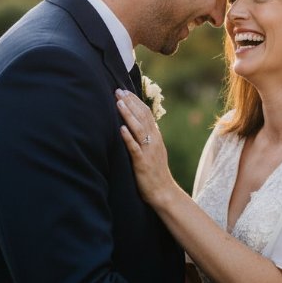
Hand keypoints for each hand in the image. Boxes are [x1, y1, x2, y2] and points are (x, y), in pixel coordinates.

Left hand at [116, 89, 177, 205]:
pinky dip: (128, 137)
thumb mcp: (153, 151)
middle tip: (118, 91)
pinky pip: (134, 148)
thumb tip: (136, 125)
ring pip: (138, 129)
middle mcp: (154, 141)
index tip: (125, 91)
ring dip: (128, 115)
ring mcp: (148, 151)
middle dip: (130, 103)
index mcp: (156, 137)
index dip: (136, 101)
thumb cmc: (155, 172)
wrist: (163, 192)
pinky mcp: (142, 162)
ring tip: (118, 103)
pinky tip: (121, 129)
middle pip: (142, 117)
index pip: (147, 113)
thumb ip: (147, 137)